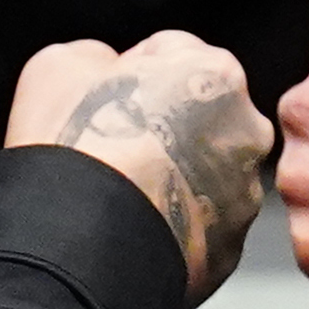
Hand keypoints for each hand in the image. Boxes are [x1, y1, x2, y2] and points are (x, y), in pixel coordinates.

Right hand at [10, 30, 273, 303]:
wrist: (79, 239)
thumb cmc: (75, 144)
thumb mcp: (62, 64)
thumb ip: (100, 57)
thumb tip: (104, 71)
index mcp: (216, 72)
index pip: (174, 55)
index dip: (132, 76)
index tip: (107, 100)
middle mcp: (247, 132)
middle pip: (201, 118)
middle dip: (165, 129)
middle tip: (114, 149)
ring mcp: (243, 196)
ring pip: (206, 177)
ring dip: (174, 180)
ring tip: (122, 195)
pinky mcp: (228, 252)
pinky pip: (200, 231)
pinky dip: (174, 228)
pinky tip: (134, 228)